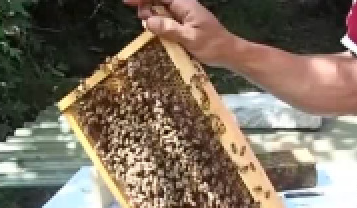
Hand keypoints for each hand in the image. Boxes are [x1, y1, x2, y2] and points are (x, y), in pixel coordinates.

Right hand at [123, 0, 238, 66]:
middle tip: (145, 24)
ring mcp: (184, 16)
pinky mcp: (185, 25)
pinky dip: (160, 25)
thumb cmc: (213, 45)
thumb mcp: (190, 39)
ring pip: (161, 11)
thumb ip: (169, 29)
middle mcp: (184, 7)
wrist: (229, 53)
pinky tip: (158, 35)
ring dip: (153, 18)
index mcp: (185, 5)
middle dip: (147, 8)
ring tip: (151, 31)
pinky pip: (168, 21)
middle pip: (158, 1)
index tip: (127, 2)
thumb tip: (148, 21)